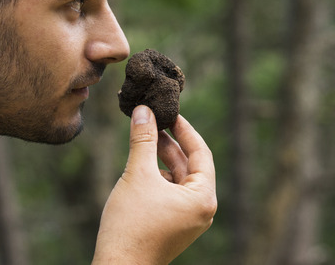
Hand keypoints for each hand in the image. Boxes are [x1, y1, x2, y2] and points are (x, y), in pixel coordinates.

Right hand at [92, 105, 216, 263]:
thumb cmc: (131, 225)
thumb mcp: (137, 174)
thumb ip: (143, 140)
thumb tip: (144, 110)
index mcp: (203, 198)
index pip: (201, 152)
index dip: (184, 129)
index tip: (170, 112)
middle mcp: (202, 209)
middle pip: (190, 165)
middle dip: (170, 143)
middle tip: (154, 120)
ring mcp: (189, 219)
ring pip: (179, 179)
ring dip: (163, 158)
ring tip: (144, 138)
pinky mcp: (174, 225)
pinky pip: (171, 193)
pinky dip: (159, 176)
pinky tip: (141, 164)